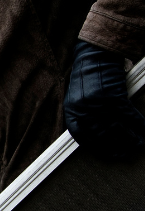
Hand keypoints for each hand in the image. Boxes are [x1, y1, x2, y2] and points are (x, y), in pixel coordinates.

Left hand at [65, 40, 144, 159]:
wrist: (94, 56)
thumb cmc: (86, 78)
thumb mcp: (76, 98)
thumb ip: (81, 115)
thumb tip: (92, 134)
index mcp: (71, 111)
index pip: (81, 137)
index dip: (95, 148)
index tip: (106, 154)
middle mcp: (84, 109)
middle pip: (101, 135)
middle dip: (115, 147)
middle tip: (124, 153)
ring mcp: (99, 103)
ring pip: (117, 128)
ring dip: (129, 138)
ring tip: (136, 143)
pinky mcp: (113, 95)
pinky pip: (128, 115)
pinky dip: (138, 124)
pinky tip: (144, 130)